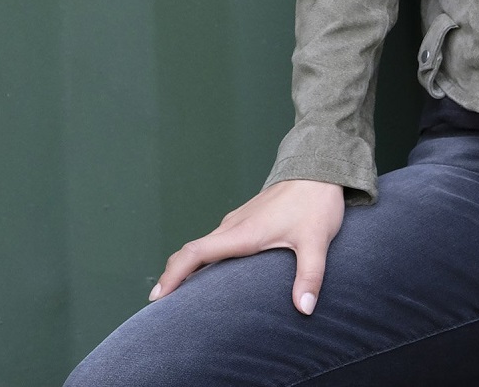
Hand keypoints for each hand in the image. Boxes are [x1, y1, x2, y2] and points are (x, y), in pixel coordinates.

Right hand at [149, 179, 345, 314]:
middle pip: (192, 251)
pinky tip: (211, 273)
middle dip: (173, 276)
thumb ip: (310, 275)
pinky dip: (204, 258)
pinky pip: (216, 241)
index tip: (158, 295)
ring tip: (181, 295)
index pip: (196, 253)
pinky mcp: (246, 219)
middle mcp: (234, 226)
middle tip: (160, 305)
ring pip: (204, 245)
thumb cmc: (316, 203)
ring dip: (188, 267)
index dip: (174, 274)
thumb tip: (305, 309)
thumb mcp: (316, 241)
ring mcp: (238, 221)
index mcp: (243, 233)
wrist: (319, 169)